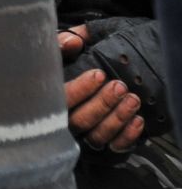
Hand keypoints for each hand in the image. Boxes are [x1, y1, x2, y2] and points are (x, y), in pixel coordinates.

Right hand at [61, 26, 146, 151]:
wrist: (98, 76)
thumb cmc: (77, 59)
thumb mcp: (69, 44)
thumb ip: (65, 40)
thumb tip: (73, 42)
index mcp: (50, 96)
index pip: (59, 99)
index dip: (80, 89)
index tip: (99, 75)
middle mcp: (63, 120)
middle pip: (78, 120)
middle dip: (102, 104)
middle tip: (120, 87)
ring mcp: (82, 135)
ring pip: (96, 136)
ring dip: (117, 118)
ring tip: (133, 100)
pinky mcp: (102, 146)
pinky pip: (113, 147)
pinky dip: (126, 136)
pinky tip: (137, 120)